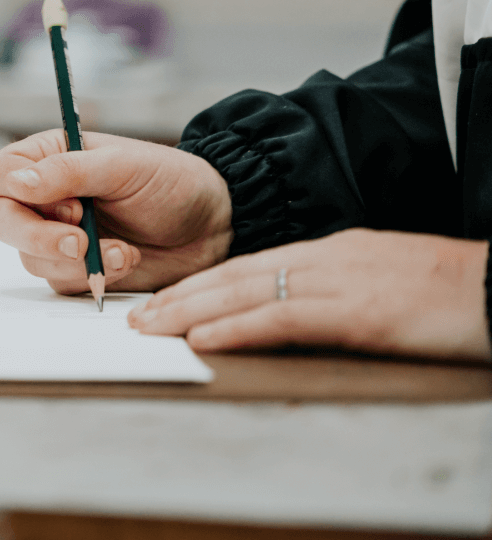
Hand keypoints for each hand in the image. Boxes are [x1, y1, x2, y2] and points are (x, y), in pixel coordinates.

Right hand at [0, 130, 233, 295]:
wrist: (215, 226)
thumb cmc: (173, 182)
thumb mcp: (124, 166)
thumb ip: (68, 172)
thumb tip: (16, 184)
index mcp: (49, 158)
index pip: (1, 174)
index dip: (20, 194)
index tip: (70, 204)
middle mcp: (46, 197)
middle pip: (4, 222)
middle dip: (40, 238)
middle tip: (81, 244)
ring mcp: (58, 235)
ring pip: (31, 258)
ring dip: (77, 261)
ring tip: (124, 252)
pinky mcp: (76, 270)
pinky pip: (61, 282)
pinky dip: (94, 278)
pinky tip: (127, 261)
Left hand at [129, 228, 491, 360]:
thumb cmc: (450, 291)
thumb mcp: (381, 281)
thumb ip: (336, 289)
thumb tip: (298, 310)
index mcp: (332, 250)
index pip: (250, 265)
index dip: (202, 283)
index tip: (165, 299)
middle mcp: (326, 258)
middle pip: (236, 274)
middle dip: (182, 296)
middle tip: (138, 316)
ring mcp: (340, 282)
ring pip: (247, 292)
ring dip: (192, 312)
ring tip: (151, 328)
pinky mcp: (358, 313)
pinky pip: (283, 318)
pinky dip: (237, 328)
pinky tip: (204, 339)